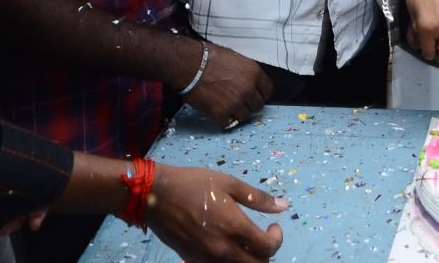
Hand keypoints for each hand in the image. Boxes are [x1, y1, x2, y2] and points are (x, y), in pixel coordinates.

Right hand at [149, 166, 287, 262]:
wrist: (156, 195)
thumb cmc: (194, 184)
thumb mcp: (228, 183)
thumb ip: (257, 198)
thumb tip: (282, 206)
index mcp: (234, 227)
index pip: (268, 248)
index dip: (277, 238)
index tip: (273, 226)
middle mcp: (222, 248)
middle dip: (266, 254)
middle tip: (262, 237)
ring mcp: (206, 257)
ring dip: (247, 259)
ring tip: (245, 242)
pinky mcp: (192, 260)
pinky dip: (228, 261)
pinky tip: (226, 246)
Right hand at [183, 42, 271, 129]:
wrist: (190, 66)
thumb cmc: (209, 58)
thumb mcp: (236, 58)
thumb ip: (247, 72)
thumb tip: (250, 82)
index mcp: (254, 73)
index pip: (267, 91)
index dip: (260, 94)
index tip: (255, 96)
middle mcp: (248, 89)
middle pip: (258, 106)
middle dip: (250, 104)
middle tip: (240, 102)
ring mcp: (235, 103)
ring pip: (245, 116)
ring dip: (237, 113)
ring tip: (227, 106)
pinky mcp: (221, 114)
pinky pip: (228, 123)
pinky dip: (224, 119)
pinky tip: (218, 111)